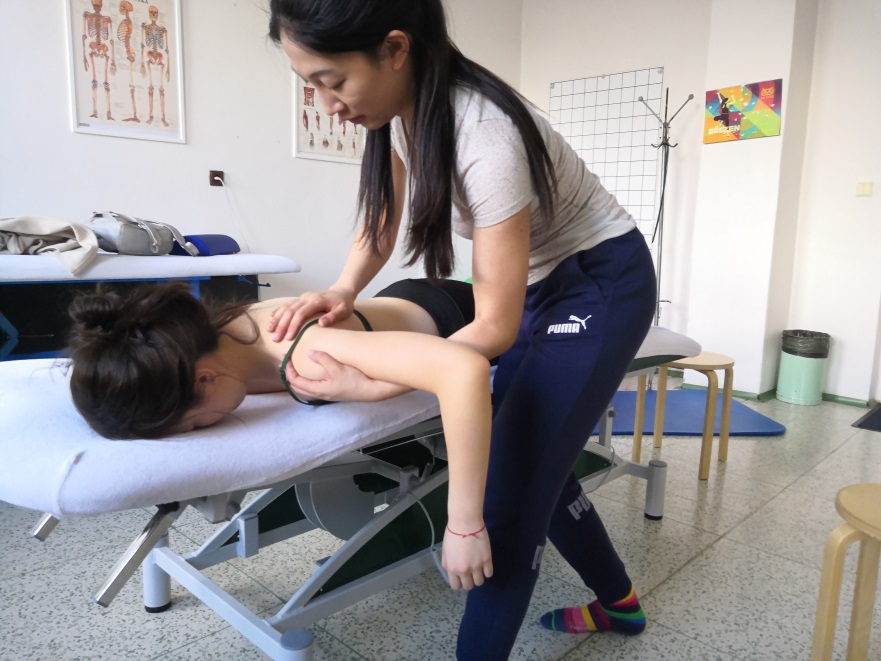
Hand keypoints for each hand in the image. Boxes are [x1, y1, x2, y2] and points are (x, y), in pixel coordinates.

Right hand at [268, 288, 354, 341]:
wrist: (342, 291)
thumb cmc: (343, 303)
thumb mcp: (343, 311)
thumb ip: (333, 317)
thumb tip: (321, 324)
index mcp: (317, 301)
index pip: (301, 313)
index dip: (293, 325)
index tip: (288, 338)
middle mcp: (307, 297)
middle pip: (291, 311)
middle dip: (282, 325)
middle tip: (276, 338)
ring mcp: (303, 297)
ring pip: (287, 307)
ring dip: (277, 318)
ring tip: (270, 330)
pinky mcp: (301, 298)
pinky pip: (288, 304)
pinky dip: (279, 310)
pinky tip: (272, 317)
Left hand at [284, 350, 400, 401]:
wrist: (372, 390)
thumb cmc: (355, 380)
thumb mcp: (338, 367)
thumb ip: (323, 359)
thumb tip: (310, 352)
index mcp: (318, 389)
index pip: (295, 381)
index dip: (288, 370)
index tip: (286, 358)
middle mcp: (321, 394)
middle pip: (298, 387)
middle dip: (291, 375)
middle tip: (289, 362)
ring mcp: (328, 394)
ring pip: (307, 388)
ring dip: (300, 378)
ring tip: (299, 366)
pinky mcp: (334, 391)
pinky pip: (316, 387)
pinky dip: (310, 379)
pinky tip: (316, 371)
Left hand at [442, 525, 492, 590]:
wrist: (465, 523)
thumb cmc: (453, 534)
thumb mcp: (445, 552)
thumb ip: (448, 564)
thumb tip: (452, 572)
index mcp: (452, 568)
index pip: (456, 586)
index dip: (459, 583)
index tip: (461, 578)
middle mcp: (464, 570)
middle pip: (469, 587)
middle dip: (469, 581)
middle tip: (470, 573)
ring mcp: (476, 566)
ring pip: (480, 582)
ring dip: (479, 577)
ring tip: (478, 568)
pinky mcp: (487, 560)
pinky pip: (489, 573)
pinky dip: (487, 571)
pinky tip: (484, 564)